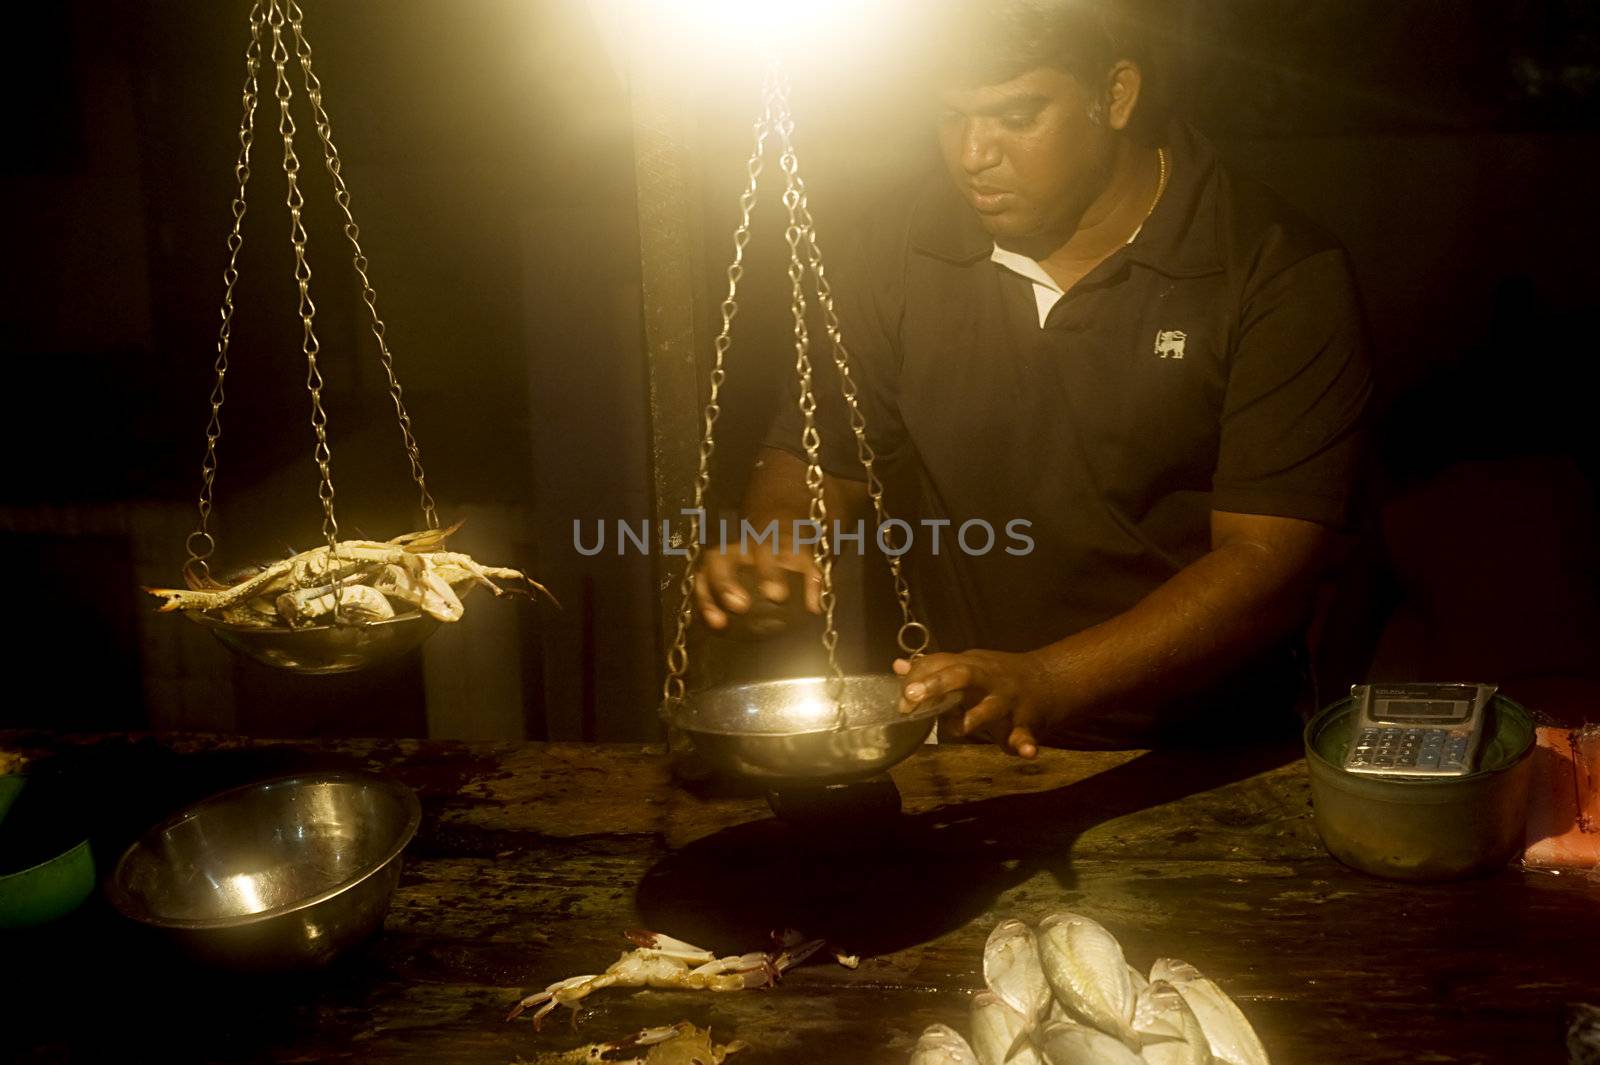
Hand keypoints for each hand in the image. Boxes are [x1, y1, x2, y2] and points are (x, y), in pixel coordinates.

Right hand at [693, 540, 821, 630]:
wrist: (773, 524)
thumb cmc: (789, 550)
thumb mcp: (806, 559)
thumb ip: (811, 581)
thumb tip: (813, 607)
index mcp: (767, 542)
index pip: (767, 552)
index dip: (770, 573)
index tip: (777, 595)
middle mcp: (740, 546)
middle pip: (725, 556)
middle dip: (727, 582)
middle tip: (738, 606)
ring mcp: (723, 554)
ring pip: (707, 569)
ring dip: (709, 595)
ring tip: (717, 621)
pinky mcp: (711, 566)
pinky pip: (700, 580)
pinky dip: (702, 601)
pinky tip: (710, 621)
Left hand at [894, 649, 1057, 758]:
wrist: (1050, 679)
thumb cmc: (997, 677)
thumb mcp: (967, 666)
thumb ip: (933, 670)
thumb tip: (898, 666)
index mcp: (970, 665)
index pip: (939, 664)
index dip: (918, 678)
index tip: (903, 697)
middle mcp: (987, 680)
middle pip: (961, 675)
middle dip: (936, 684)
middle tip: (912, 696)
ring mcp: (1008, 700)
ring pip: (991, 707)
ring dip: (976, 717)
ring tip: (961, 727)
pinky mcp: (1026, 722)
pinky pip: (1025, 733)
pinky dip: (1026, 743)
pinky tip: (1025, 752)